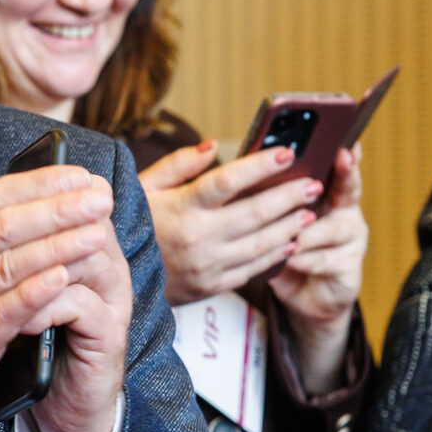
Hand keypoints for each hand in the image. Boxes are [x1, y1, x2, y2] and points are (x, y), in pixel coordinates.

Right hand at [0, 118, 130, 431]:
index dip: (38, 184)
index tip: (79, 176)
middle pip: (4, 227)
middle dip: (58, 210)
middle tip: (100, 199)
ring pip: (9, 267)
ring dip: (57, 248)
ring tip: (97, 234)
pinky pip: (6, 313)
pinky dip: (37, 294)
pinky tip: (66, 278)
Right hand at [139, 141, 322, 305]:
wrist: (118, 278)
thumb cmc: (133, 224)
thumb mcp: (144, 188)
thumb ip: (178, 165)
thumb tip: (213, 146)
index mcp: (180, 207)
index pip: (227, 181)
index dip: (260, 166)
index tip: (287, 152)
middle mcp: (196, 237)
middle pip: (255, 213)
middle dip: (289, 196)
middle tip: (313, 184)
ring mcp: (206, 264)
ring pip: (261, 243)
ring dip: (290, 226)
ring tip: (310, 212)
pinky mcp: (212, 285)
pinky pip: (253, 268)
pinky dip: (276, 255)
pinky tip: (290, 242)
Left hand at [270, 145, 366, 392]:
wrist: (300, 295)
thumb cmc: (282, 246)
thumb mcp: (273, 217)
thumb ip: (268, 191)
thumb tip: (245, 162)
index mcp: (327, 194)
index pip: (338, 167)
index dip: (344, 153)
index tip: (344, 138)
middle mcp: (345, 213)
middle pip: (350, 189)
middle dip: (345, 173)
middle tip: (338, 158)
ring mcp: (351, 242)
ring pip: (334, 228)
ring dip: (310, 229)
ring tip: (292, 231)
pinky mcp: (348, 269)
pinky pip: (327, 261)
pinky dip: (305, 259)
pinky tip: (290, 258)